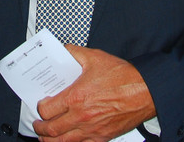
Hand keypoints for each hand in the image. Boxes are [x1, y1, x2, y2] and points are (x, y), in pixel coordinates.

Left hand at [33, 45, 154, 141]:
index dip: (40, 108)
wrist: (146, 92)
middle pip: (51, 130)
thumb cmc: (123, 76)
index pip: (46, 110)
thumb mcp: (95, 57)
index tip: (41, 105)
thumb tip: (62, 50)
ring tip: (46, 136)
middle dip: (41, 127)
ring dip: (50, 140)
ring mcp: (92, 130)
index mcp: (76, 97)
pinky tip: (67, 140)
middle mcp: (81, 117)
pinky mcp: (102, 137)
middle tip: (38, 123)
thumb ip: (74, 53)